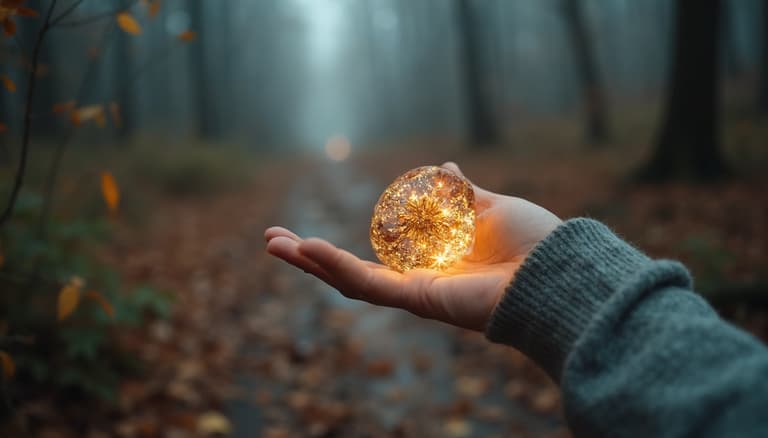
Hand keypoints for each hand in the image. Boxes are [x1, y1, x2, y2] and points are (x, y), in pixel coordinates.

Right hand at [264, 162, 561, 330]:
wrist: (558, 271)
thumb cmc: (533, 242)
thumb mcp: (488, 206)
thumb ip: (462, 193)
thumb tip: (445, 168)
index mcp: (433, 262)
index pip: (376, 255)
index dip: (344, 243)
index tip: (316, 227)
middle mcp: (419, 281)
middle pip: (352, 271)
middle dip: (311, 258)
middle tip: (273, 240)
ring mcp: (416, 293)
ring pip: (350, 281)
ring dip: (309, 263)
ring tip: (272, 244)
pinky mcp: (418, 299)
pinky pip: (368, 284)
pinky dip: (336, 266)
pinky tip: (307, 249)